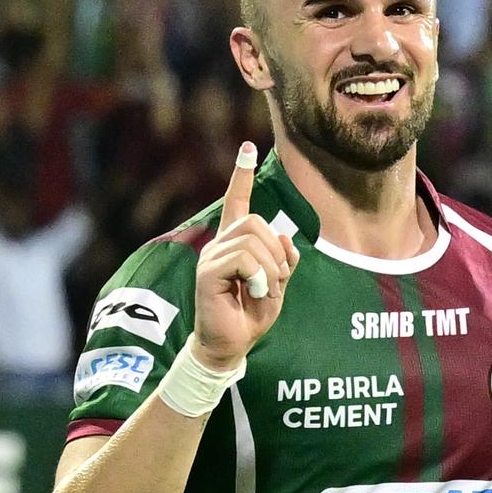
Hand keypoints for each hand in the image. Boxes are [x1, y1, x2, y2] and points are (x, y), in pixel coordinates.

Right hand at [192, 142, 298, 370]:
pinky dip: (259, 278)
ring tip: (263, 291)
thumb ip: (283, 260)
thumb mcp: (278, 285)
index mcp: (235, 244)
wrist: (232, 345)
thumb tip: (283, 239)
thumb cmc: (251, 315)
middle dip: (276, 253)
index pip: (237, 202)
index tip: (248, 146)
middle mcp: (219, 245)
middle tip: (274, 282)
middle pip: (255, 222)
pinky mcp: (208, 273)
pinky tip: (253, 294)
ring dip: (270, 269)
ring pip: (252, 241)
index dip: (241, 174)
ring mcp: (211, 257)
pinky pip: (243, 260)